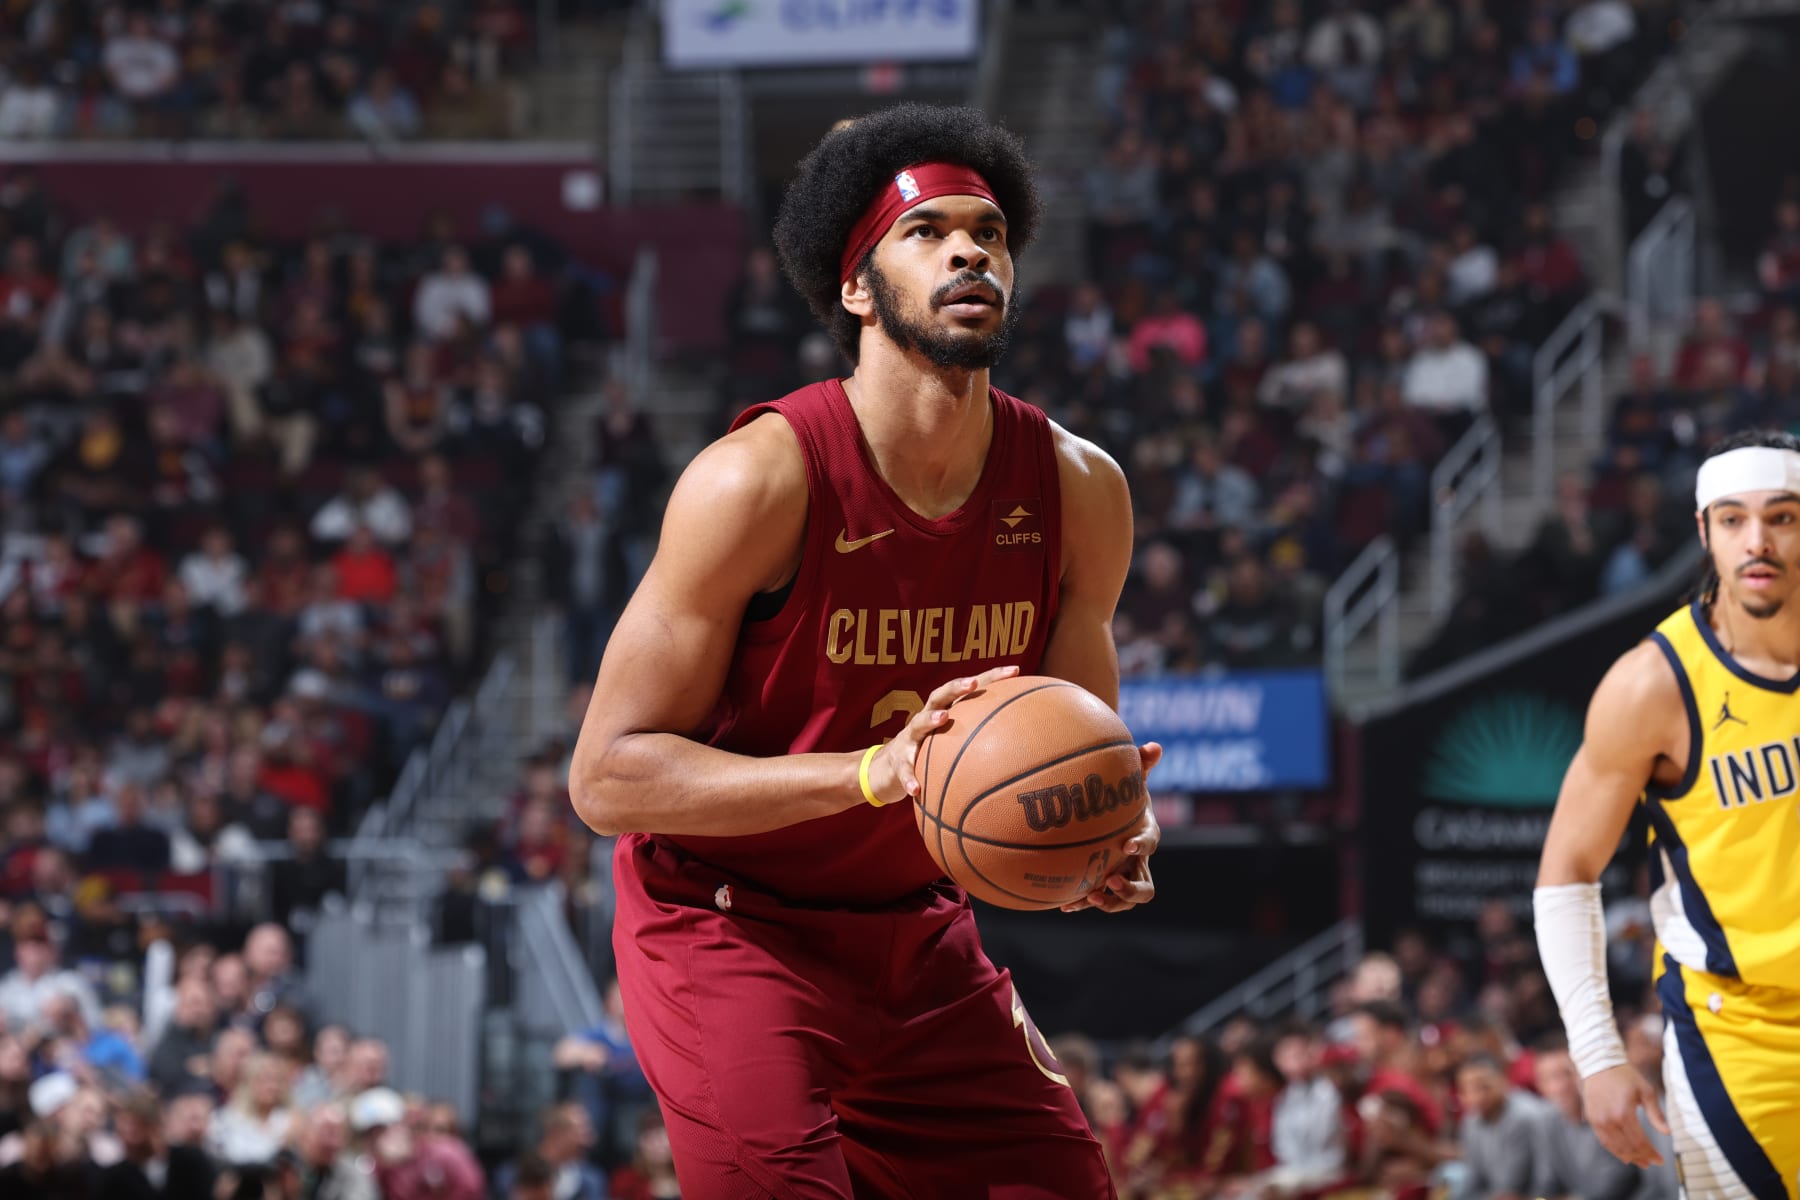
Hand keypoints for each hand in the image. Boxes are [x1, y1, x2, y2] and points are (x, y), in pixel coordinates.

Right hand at [863, 666, 1020, 804]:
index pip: (969, 689)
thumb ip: (980, 742)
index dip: (991, 678)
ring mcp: (908, 739)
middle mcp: (925, 719)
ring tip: (943, 718)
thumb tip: (1024, 750)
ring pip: (918, 724)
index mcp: (944, 713)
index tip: (1015, 671)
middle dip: (957, 687)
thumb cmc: (929, 755)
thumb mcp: (953, 745)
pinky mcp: (897, 761)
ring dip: (930, 719)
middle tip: (973, 683)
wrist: (887, 770)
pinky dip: (910, 778)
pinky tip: (917, 790)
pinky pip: (904, 769)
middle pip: (940, 695)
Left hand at [1062, 742, 1161, 912]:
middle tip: (1111, 880)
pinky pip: (1096, 898)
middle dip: (1130, 888)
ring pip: (1123, 901)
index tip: (1126, 845)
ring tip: (1090, 896)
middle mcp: (1137, 863)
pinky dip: (1082, 902)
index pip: (1150, 843)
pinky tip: (1063, 904)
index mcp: (1145, 835)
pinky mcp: (1102, 883)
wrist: (1114, 813)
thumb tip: (1154, 746)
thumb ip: (1141, 764)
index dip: (1141, 846)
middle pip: (1145, 887)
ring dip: (1109, 902)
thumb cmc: (1124, 794)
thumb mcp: (1131, 778)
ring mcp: (1120, 876)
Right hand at [1581, 1064, 1668, 1167]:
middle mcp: (1609, 1120)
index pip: (1640, 1142)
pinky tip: (1623, 1154)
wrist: (1598, 1063)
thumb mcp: (1646, 1091)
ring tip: (1639, 1162)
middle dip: (1641, 1157)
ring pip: (1614, 1147)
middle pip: (1627, 1147)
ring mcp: (1598, 1120)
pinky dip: (1614, 1149)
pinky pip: (1603, 1140)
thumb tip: (1667, 1132)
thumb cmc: (1625, 1075)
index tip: (1660, 1160)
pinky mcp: (1592, 1118)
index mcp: (1624, 1113)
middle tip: (1651, 1162)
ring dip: (1628, 1157)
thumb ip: (1656, 1114)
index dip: (1651, 1153)